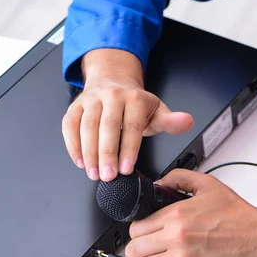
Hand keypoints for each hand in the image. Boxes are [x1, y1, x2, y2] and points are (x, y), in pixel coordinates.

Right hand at [62, 49, 193, 181]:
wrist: (113, 81)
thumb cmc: (135, 103)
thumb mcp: (157, 111)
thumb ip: (171, 122)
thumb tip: (187, 122)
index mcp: (134, 98)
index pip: (131, 125)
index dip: (128, 149)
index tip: (126, 168)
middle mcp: (112, 96)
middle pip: (107, 126)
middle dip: (106, 154)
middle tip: (108, 175)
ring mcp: (91, 100)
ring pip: (86, 126)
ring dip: (88, 152)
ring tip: (93, 173)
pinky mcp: (76, 106)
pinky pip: (70, 125)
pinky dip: (72, 144)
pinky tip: (79, 161)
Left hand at [116, 169, 256, 256]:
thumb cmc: (239, 216)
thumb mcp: (208, 185)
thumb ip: (179, 179)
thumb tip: (160, 182)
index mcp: (177, 215)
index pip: (138, 226)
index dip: (135, 229)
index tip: (137, 231)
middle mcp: (176, 238)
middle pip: (134, 248)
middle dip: (130, 249)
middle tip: (133, 249)